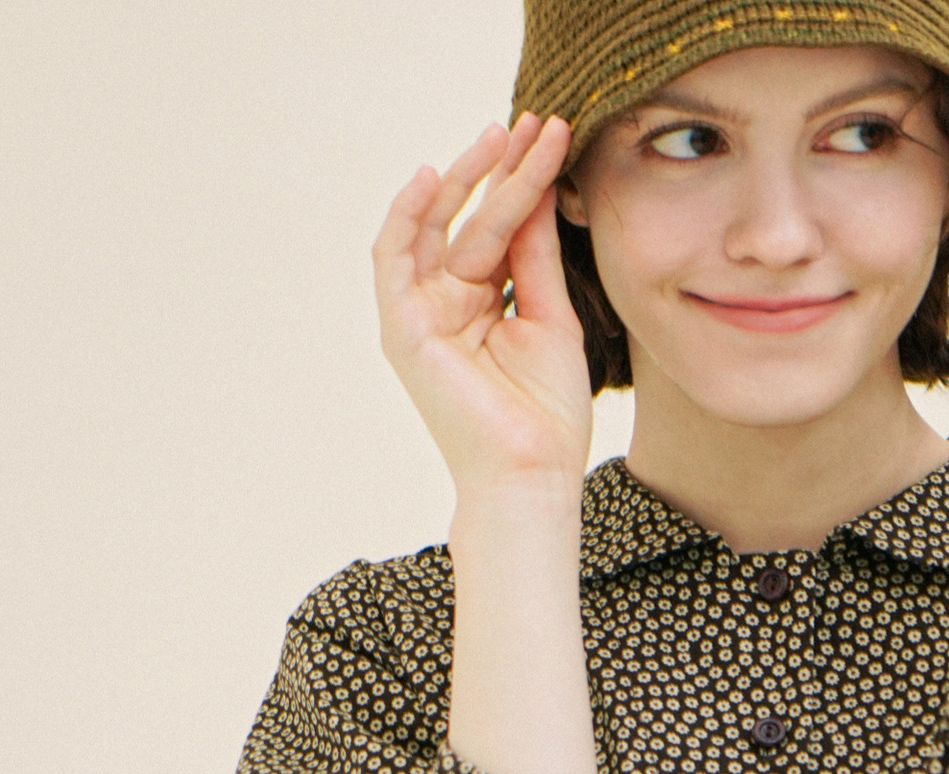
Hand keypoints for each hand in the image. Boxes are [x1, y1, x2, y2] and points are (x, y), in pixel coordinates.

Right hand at [373, 113, 593, 494]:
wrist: (532, 473)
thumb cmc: (546, 415)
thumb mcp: (553, 319)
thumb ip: (538, 257)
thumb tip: (537, 191)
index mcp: (485, 304)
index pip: (501, 230)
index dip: (525, 184)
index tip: (555, 141)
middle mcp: (448, 303)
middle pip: (469, 220)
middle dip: (498, 170)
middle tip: (531, 124)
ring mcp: (423, 314)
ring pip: (435, 229)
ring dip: (462, 179)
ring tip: (496, 136)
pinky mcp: (404, 328)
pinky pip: (393, 258)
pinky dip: (407, 216)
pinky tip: (433, 177)